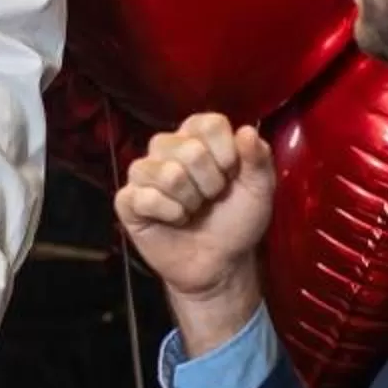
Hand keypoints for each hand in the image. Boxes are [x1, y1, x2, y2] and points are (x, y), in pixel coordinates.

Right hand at [115, 114, 274, 343]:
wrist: (219, 263)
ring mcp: (143, 173)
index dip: (226, 153)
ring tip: (192, 210)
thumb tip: (246, 131)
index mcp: (197, 136)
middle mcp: (166, 147)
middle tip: (211, 199)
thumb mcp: (259, 190)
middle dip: (210, 184)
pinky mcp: (127, 200)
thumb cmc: (237, 221)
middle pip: (190, 149)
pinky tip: (174, 220)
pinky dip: (169, 214)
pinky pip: (145, 197)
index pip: (208, 123)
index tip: (231, 175)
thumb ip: (258, 158)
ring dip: (190, 201)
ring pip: (167, 173)